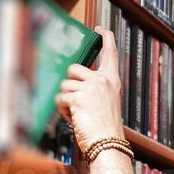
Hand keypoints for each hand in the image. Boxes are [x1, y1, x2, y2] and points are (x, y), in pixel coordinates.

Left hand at [55, 27, 123, 150]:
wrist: (108, 143)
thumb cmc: (106, 127)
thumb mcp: (107, 101)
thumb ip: (95, 88)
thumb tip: (73, 80)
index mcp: (112, 80)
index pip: (111, 52)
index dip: (106, 38)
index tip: (100, 29)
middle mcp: (103, 80)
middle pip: (74, 68)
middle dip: (69, 83)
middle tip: (76, 100)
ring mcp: (91, 88)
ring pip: (64, 85)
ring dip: (66, 100)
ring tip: (77, 113)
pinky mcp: (78, 98)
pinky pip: (60, 98)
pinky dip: (63, 110)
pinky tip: (73, 118)